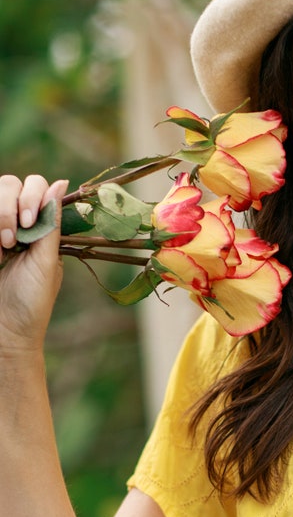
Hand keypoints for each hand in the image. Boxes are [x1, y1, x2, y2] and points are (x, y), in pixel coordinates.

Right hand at [0, 174, 68, 353]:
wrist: (5, 332)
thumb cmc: (31, 302)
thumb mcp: (47, 262)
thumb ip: (52, 223)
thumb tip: (63, 183)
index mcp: (41, 227)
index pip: (35, 186)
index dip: (31, 195)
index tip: (29, 221)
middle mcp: (16, 223)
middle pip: (8, 184)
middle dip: (9, 207)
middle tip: (12, 239)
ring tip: (1, 248)